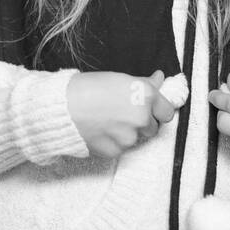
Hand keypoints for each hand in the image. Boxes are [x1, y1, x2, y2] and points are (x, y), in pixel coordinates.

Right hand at [66, 70, 180, 158]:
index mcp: (146, 96)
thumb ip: (145, 83)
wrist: (62, 107)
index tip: (152, 109)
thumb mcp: (121, 79)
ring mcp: (129, 137)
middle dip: (143, 123)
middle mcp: (142, 118)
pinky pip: (121, 148)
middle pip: (153, 127)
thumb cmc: (89, 88)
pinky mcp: (115, 151)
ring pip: (137, 139)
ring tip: (109, 121)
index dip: (159, 110)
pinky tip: (101, 131)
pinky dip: (114, 142)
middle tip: (124, 114)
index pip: (167, 111)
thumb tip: (159, 78)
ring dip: (128, 133)